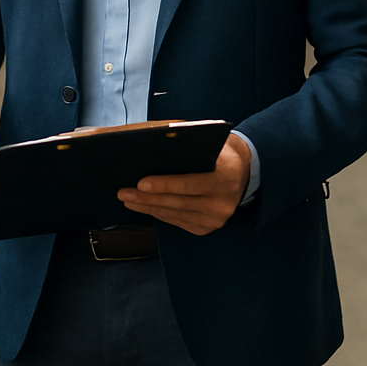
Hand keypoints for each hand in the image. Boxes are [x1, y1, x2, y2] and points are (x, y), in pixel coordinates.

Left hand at [116, 132, 250, 235]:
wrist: (243, 171)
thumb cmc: (219, 150)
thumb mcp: (209, 140)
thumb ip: (186, 139)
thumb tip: (150, 137)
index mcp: (227, 178)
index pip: (192, 184)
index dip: (165, 184)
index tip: (141, 182)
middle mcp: (224, 203)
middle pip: (179, 202)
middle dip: (148, 198)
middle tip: (123, 192)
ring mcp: (216, 219)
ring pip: (175, 214)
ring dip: (148, 207)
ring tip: (127, 198)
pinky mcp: (207, 227)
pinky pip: (178, 222)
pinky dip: (159, 213)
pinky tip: (144, 206)